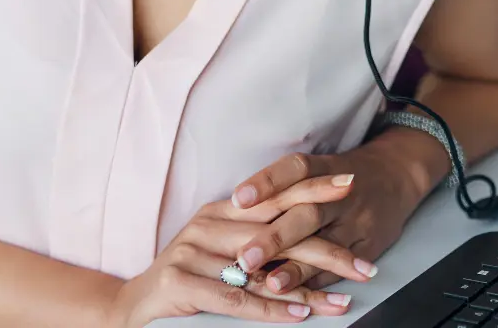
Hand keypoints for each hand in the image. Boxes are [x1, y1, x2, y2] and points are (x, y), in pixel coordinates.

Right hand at [106, 172, 373, 327]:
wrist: (133, 309)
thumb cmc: (188, 283)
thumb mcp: (224, 256)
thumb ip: (258, 246)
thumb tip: (313, 247)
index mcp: (222, 211)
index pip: (275, 195)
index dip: (312, 187)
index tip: (351, 183)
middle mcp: (208, 223)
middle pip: (277, 230)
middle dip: (326, 246)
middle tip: (364, 263)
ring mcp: (192, 250)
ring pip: (262, 268)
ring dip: (307, 289)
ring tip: (343, 299)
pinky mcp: (179, 281)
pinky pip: (236, 297)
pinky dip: (271, 308)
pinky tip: (299, 314)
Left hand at [228, 141, 432, 294]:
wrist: (396, 176)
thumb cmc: (340, 176)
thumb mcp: (317, 168)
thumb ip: (280, 185)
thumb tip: (231, 209)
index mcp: (323, 168)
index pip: (294, 170)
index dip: (267, 182)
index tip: (238, 199)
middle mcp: (341, 194)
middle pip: (308, 213)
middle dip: (276, 237)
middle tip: (245, 257)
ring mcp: (358, 221)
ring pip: (327, 246)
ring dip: (299, 267)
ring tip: (273, 284)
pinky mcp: (371, 246)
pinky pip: (343, 268)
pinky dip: (320, 282)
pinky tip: (300, 296)